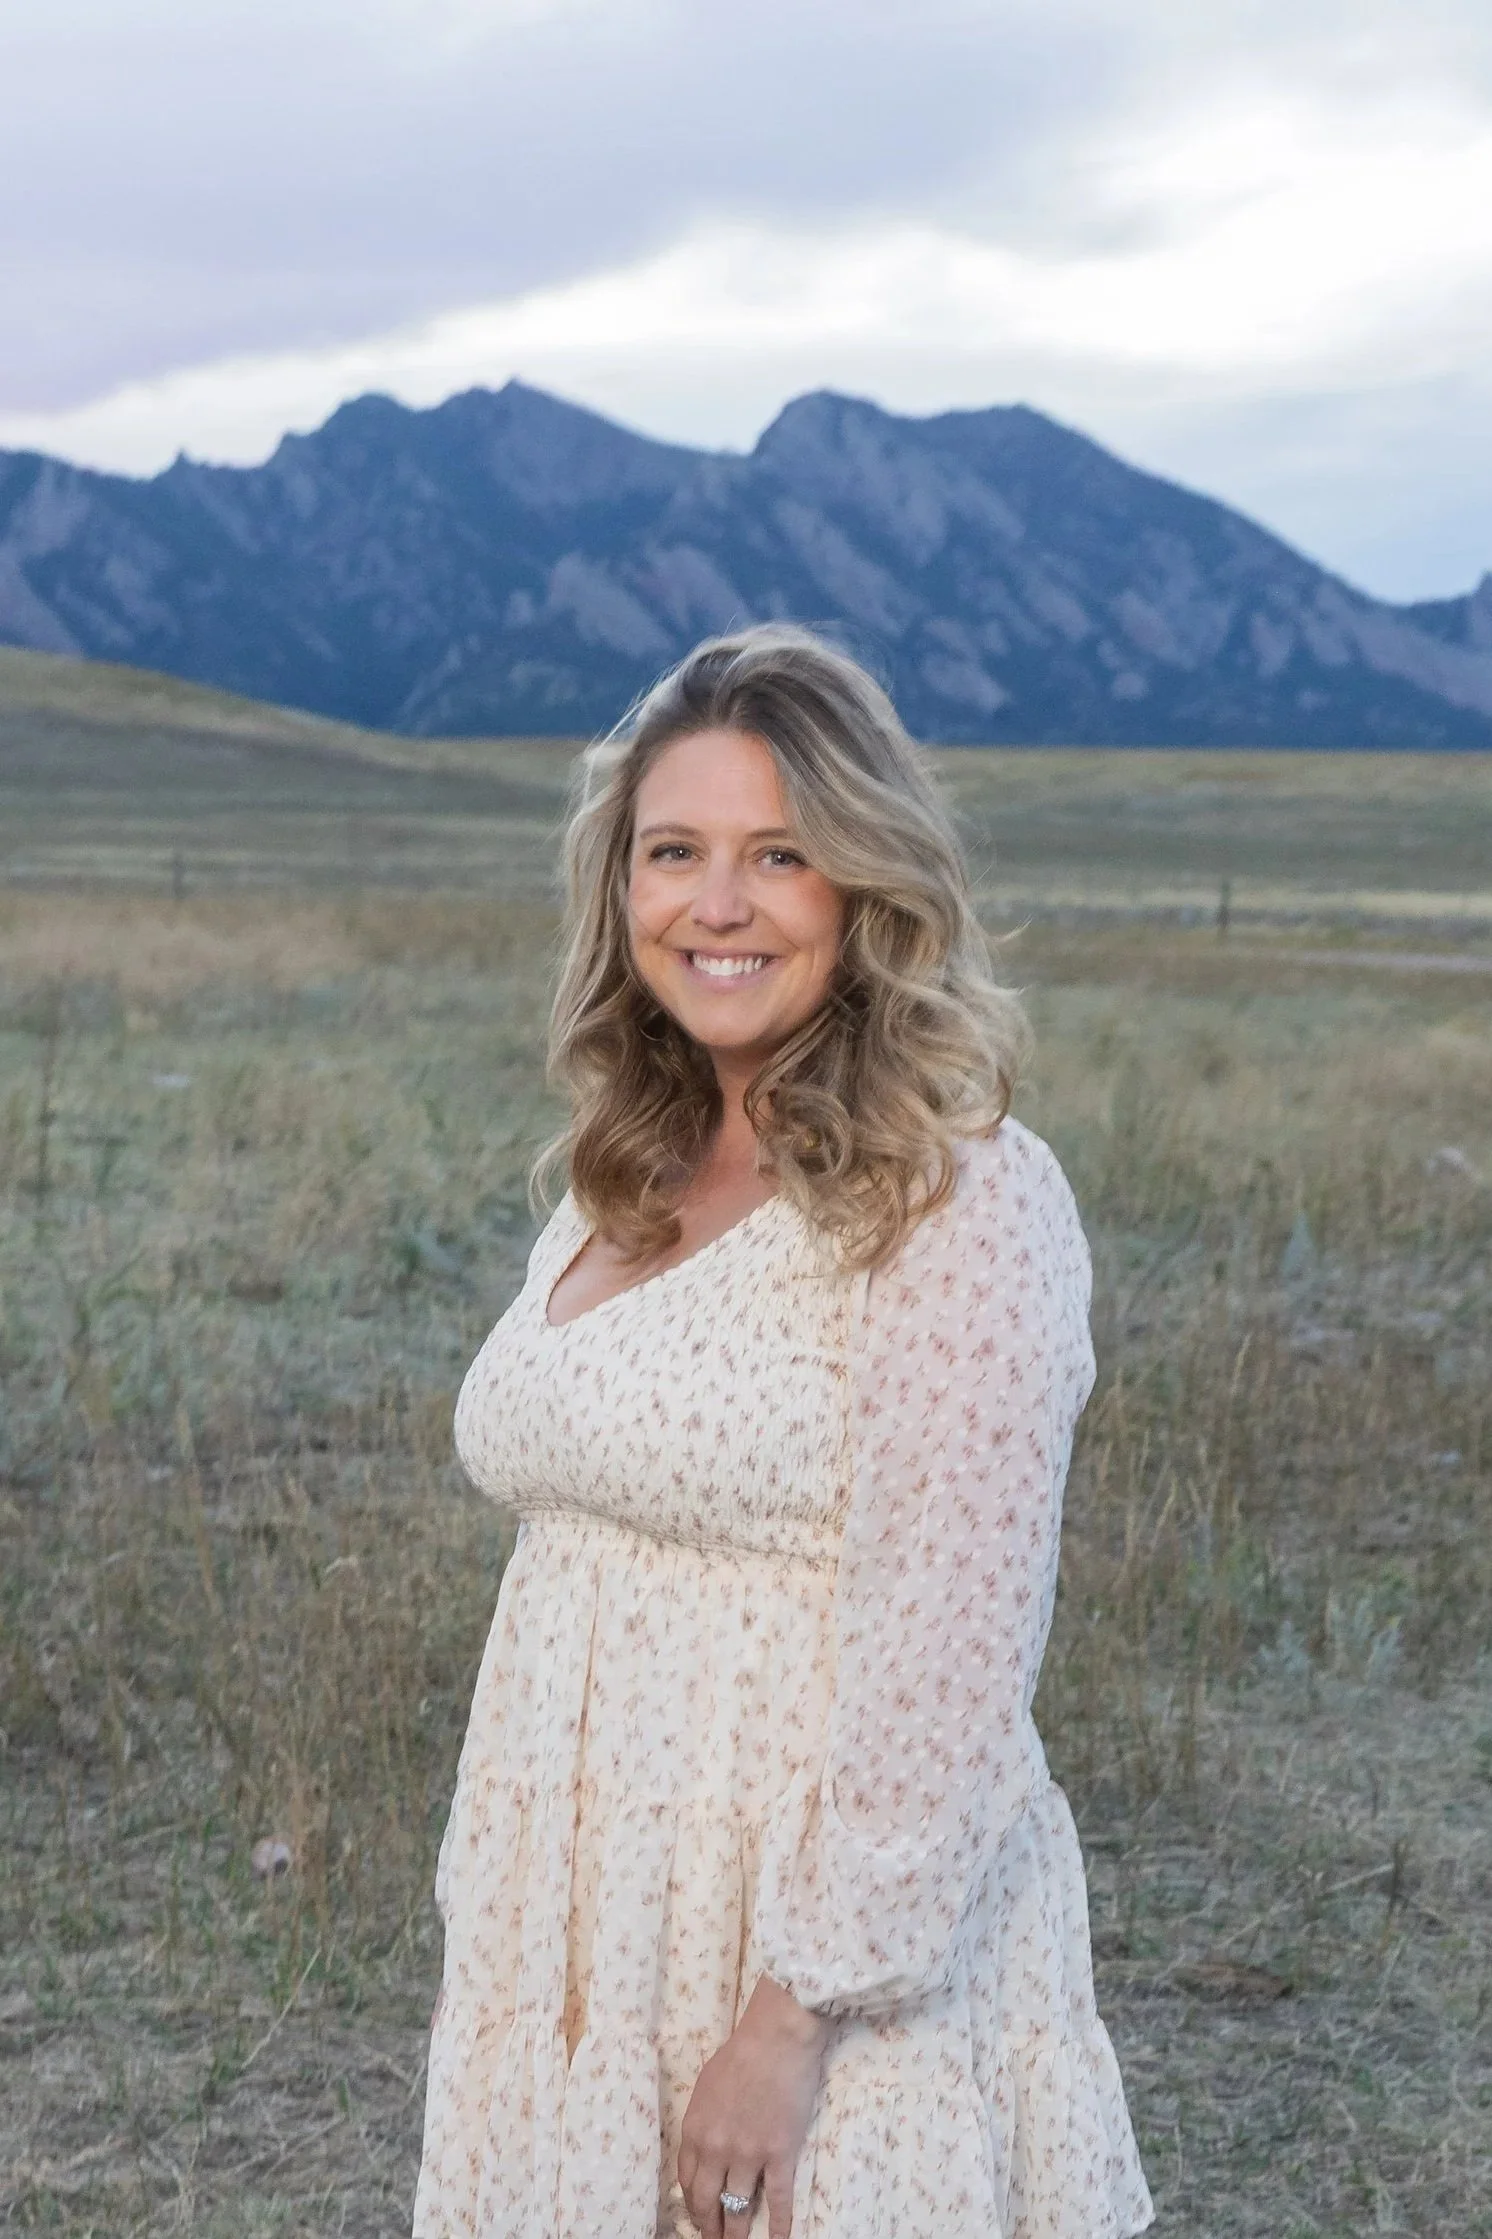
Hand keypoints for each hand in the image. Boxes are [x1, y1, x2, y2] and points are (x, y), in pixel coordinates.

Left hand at [678, 1974, 831, 2238]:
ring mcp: (749, 2155)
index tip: (698, 2215)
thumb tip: (704, 2148)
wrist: (776, 2039)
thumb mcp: (706, 2087)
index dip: (692, 2204)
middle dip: (709, 2228)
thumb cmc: (741, 2054)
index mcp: (695, 2130)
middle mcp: (717, 2149)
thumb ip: (702, 2122)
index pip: (687, 2181)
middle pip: (708, 2202)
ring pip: (738, 2208)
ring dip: (736, 2234)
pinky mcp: (779, 2154)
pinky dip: (778, 2224)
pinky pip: (778, 2198)